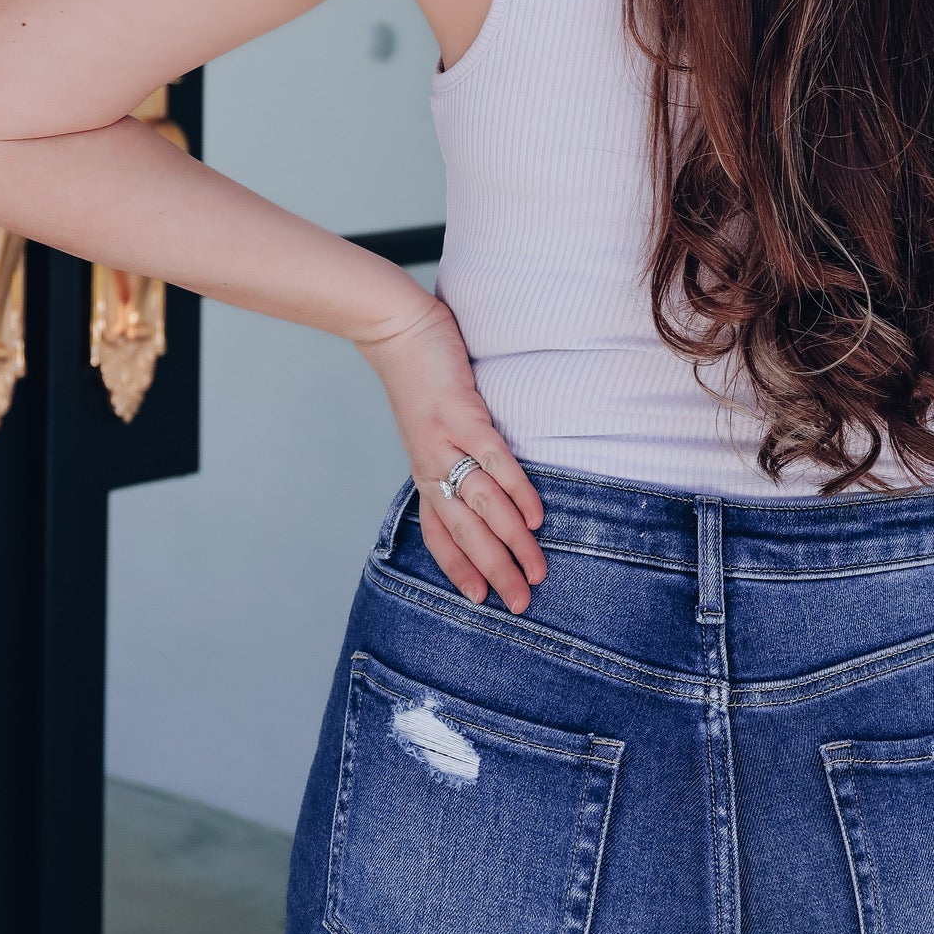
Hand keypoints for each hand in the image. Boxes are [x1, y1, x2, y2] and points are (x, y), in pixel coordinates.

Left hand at [355, 295, 547, 613]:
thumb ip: (452, 453)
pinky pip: (492, 461)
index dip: (458, 568)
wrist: (397, 329)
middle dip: (492, 572)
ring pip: (480, 506)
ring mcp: (445, 442)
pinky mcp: (462, 414)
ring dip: (510, 544)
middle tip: (520, 604)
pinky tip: (534, 516)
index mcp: (425, 471)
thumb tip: (482, 479)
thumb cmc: (420, 375)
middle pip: (463, 532)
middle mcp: (432, 465)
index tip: (480, 600)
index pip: (438, 532)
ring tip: (536, 571)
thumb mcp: (430, 425)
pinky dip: (515, 491)